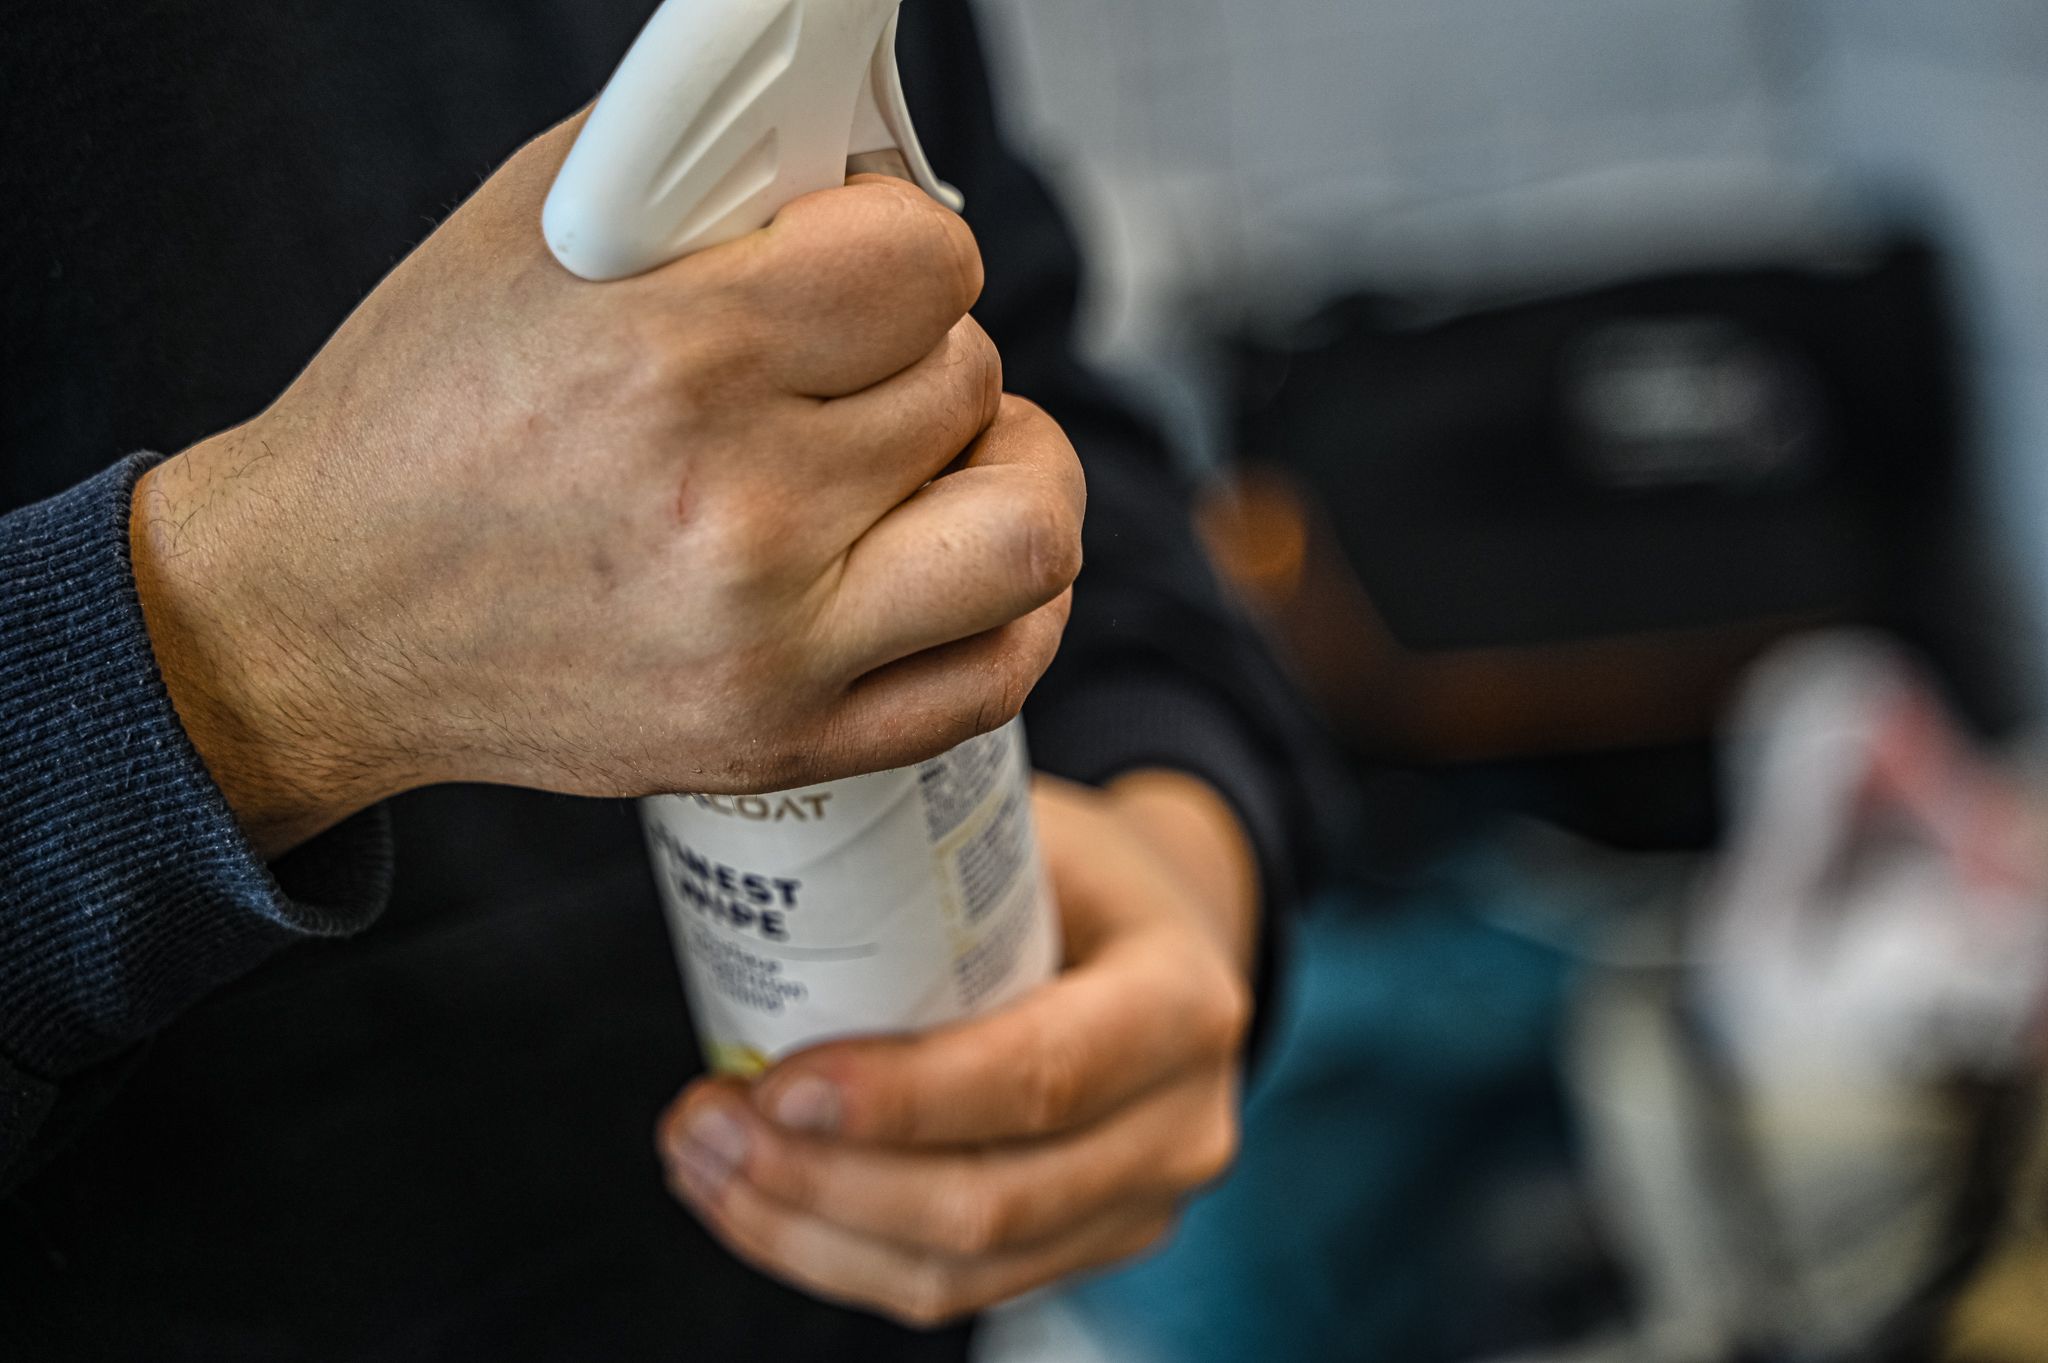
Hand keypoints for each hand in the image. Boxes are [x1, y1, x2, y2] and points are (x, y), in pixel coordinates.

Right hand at [128, 114, 1083, 856]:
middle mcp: (736, 513)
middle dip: (918, 349)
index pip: (928, 266)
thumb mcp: (537, 237)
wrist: (325, 617)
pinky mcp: (784, 741)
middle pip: (968, 381)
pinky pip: (1000, 674)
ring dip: (1008, 468)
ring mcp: (772, 646)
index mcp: (672, 358)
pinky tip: (964, 552)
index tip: (863, 264)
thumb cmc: (423, 416)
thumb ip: (713, 176)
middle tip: (853, 363)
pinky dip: (1018, 603)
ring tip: (946, 454)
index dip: (904, 246)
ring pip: (1027, 528)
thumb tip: (861, 161)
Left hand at [656, 771, 1259, 1326]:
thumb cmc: (1078, 866)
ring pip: (956, 1270)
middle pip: (989, 1201)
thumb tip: (767, 805)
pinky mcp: (1086, 1246)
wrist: (1166, 932)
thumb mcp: (1034, 820)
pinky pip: (948, 1287)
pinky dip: (833, 1256)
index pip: (1039, 1075)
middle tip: (705, 1123)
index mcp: (1181, 1001)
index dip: (901, 1099)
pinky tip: (747, 1200)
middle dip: (820, 1181)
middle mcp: (1182, 1122)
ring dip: (804, 1230)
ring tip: (699, 1159)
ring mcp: (1143, 1203)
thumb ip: (928, 831)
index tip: (773, 1084)